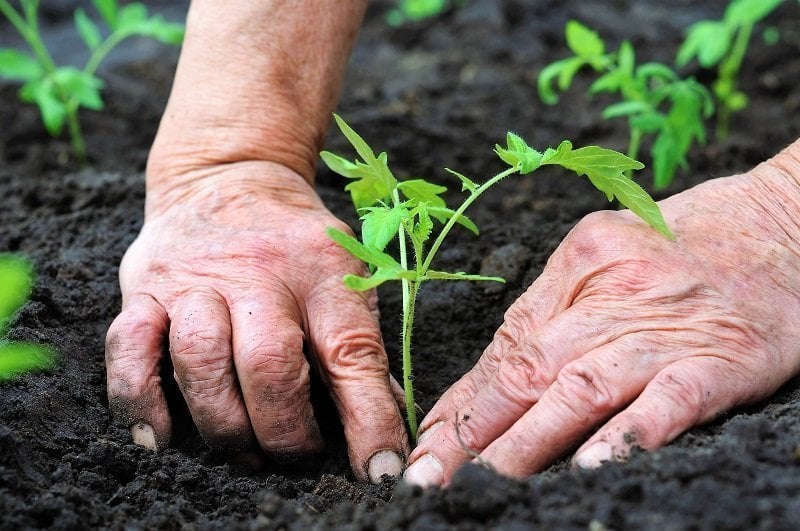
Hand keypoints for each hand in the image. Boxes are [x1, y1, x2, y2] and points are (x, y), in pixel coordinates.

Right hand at [105, 162, 407, 482]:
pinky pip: (129, 348)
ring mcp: (194, 279)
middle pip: (269, 364)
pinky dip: (140, 401)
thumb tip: (385, 427)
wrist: (229, 176)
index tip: (380, 471)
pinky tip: (160, 438)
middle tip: (296, 455)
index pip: (352, 352)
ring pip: (201, 361)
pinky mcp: (144, 288)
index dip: (369, 419)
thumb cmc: (295, 243)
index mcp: (322, 270)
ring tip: (244, 451)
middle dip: (285, 430)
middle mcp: (258, 272)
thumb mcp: (343, 275)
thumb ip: (359, 346)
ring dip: (224, 425)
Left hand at [404, 152, 799, 486]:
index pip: (505, 345)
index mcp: (577, 264)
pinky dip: (625, 434)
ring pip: (581, 387)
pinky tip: (590, 466)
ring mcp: (664, 326)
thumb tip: (489, 384)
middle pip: (529, 368)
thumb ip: (553, 316)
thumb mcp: (606, 258)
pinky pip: (667, 401)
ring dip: (528, 441)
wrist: (784, 222)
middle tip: (431, 476)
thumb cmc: (687, 245)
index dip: (462, 401)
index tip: (428, 444)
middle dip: (474, 431)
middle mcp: (611, 292)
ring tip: (487, 483)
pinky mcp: (720, 357)